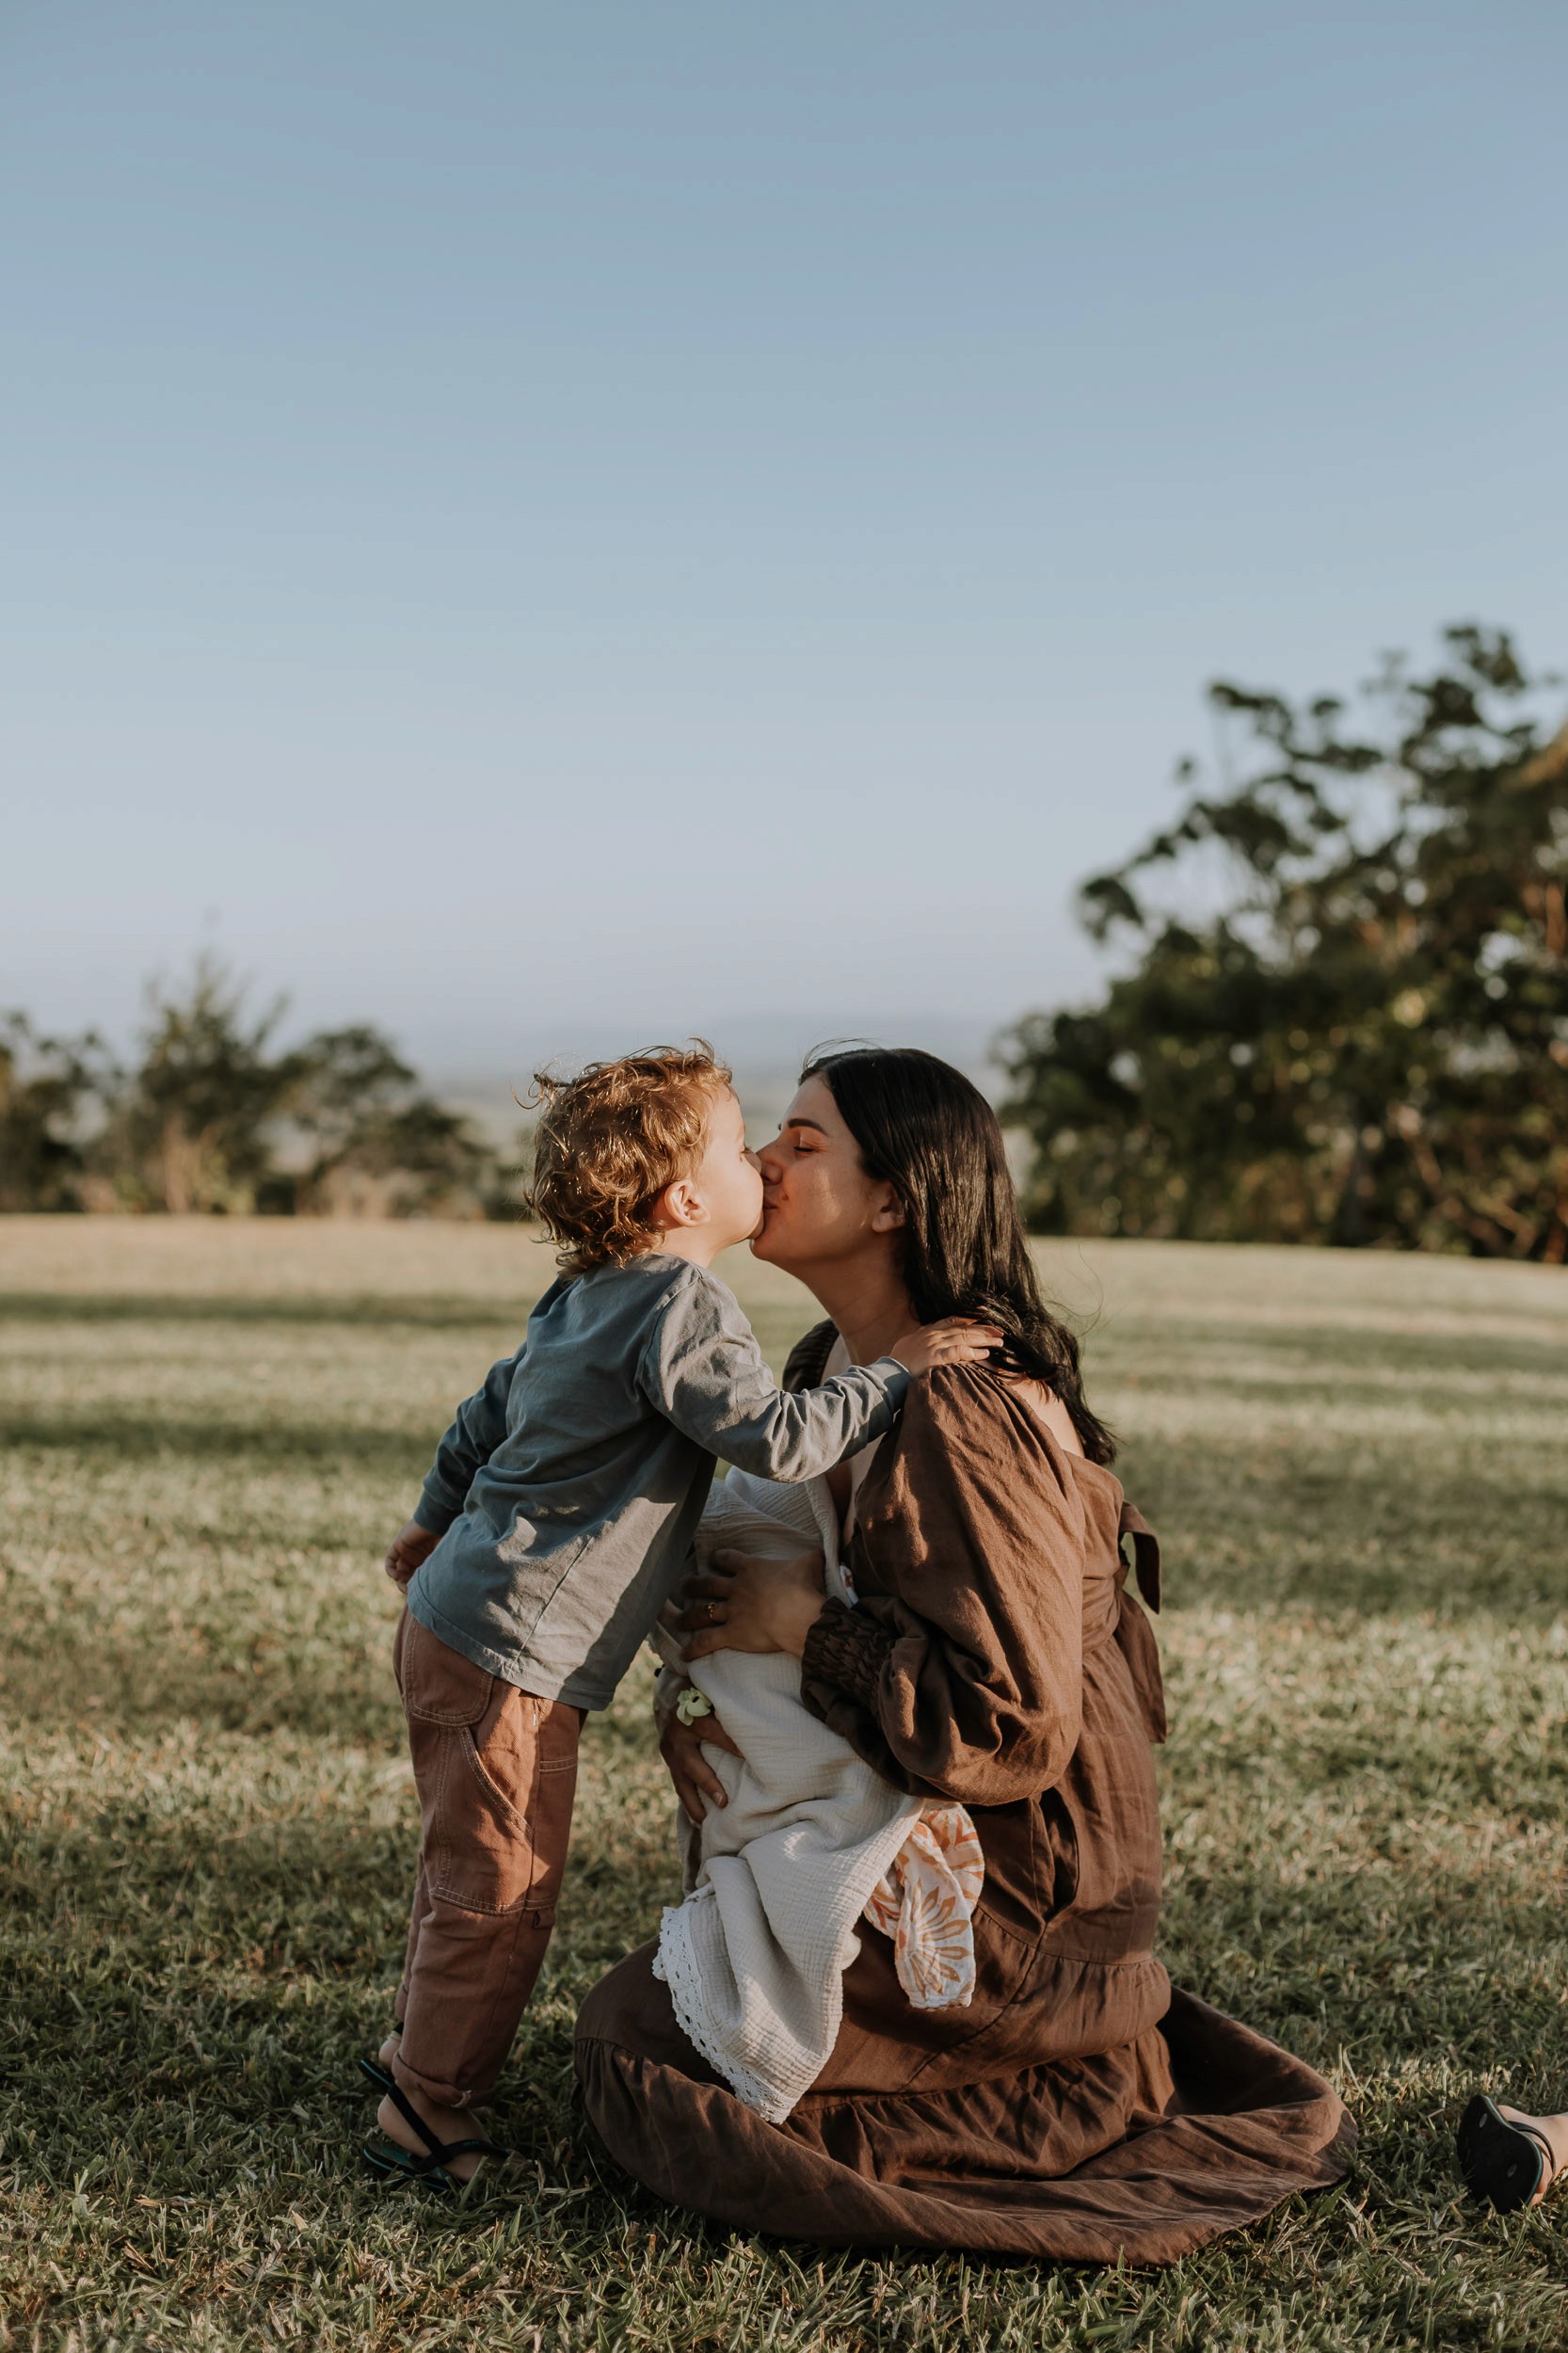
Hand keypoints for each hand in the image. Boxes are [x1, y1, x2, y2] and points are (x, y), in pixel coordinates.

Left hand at [384, 1519, 441, 1588]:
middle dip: (407, 1586)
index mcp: (429, 1561)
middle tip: (410, 1591)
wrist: (439, 1520)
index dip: (417, 1589)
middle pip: (408, 1577)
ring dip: (399, 1579)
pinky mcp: (399, 1545)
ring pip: (398, 1570)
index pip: (419, 1578)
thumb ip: (437, 1573)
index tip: (419, 1596)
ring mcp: (407, 1551)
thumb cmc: (447, 1539)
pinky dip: (390, 1569)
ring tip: (403, 1583)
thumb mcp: (443, 1560)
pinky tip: (396, 1575)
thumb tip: (438, 1593)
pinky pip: (390, 1560)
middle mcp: (417, 1557)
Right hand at [656, 1683, 743, 1823]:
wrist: (667, 1697)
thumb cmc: (699, 1695)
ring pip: (680, 1780)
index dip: (729, 1745)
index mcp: (691, 1713)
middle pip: (692, 1763)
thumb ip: (726, 1707)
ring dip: (694, 1802)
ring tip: (705, 1821)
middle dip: (708, 1784)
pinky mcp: (668, 1761)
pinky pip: (678, 1784)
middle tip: (723, 1802)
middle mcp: (677, 1734)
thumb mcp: (710, 1695)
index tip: (746, 1758)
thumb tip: (759, 1723)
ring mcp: (669, 1749)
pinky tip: (699, 1818)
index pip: (713, 1731)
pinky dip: (688, 1801)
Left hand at [670, 1546, 825, 1662]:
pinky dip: (695, 1648)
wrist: (799, 1613)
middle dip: (694, 1585)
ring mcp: (732, 1611)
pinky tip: (684, 1654)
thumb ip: (811, 1557)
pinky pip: (708, 1641)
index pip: (728, 1559)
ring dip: (688, 1617)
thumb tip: (821, 1551)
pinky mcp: (733, 1634)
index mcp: (751, 1568)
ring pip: (703, 1613)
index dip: (719, 1558)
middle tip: (683, 1586)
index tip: (712, 1558)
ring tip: (677, 1620)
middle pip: (708, 1584)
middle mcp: (737, 1588)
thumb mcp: (811, 1562)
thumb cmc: (805, 1586)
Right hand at [891, 1316, 1003, 1376]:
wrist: (889, 1373)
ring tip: (998, 1341)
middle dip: (983, 1329)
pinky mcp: (936, 1357)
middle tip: (999, 1331)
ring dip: (983, 1339)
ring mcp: (935, 1345)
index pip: (952, 1320)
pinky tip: (984, 1354)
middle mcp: (933, 1335)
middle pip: (963, 1328)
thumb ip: (922, 1339)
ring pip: (964, 1337)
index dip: (969, 1317)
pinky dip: (973, 1352)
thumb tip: (930, 1338)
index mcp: (927, 1331)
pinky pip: (959, 1352)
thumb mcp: (909, 1344)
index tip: (983, 1315)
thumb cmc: (897, 1362)